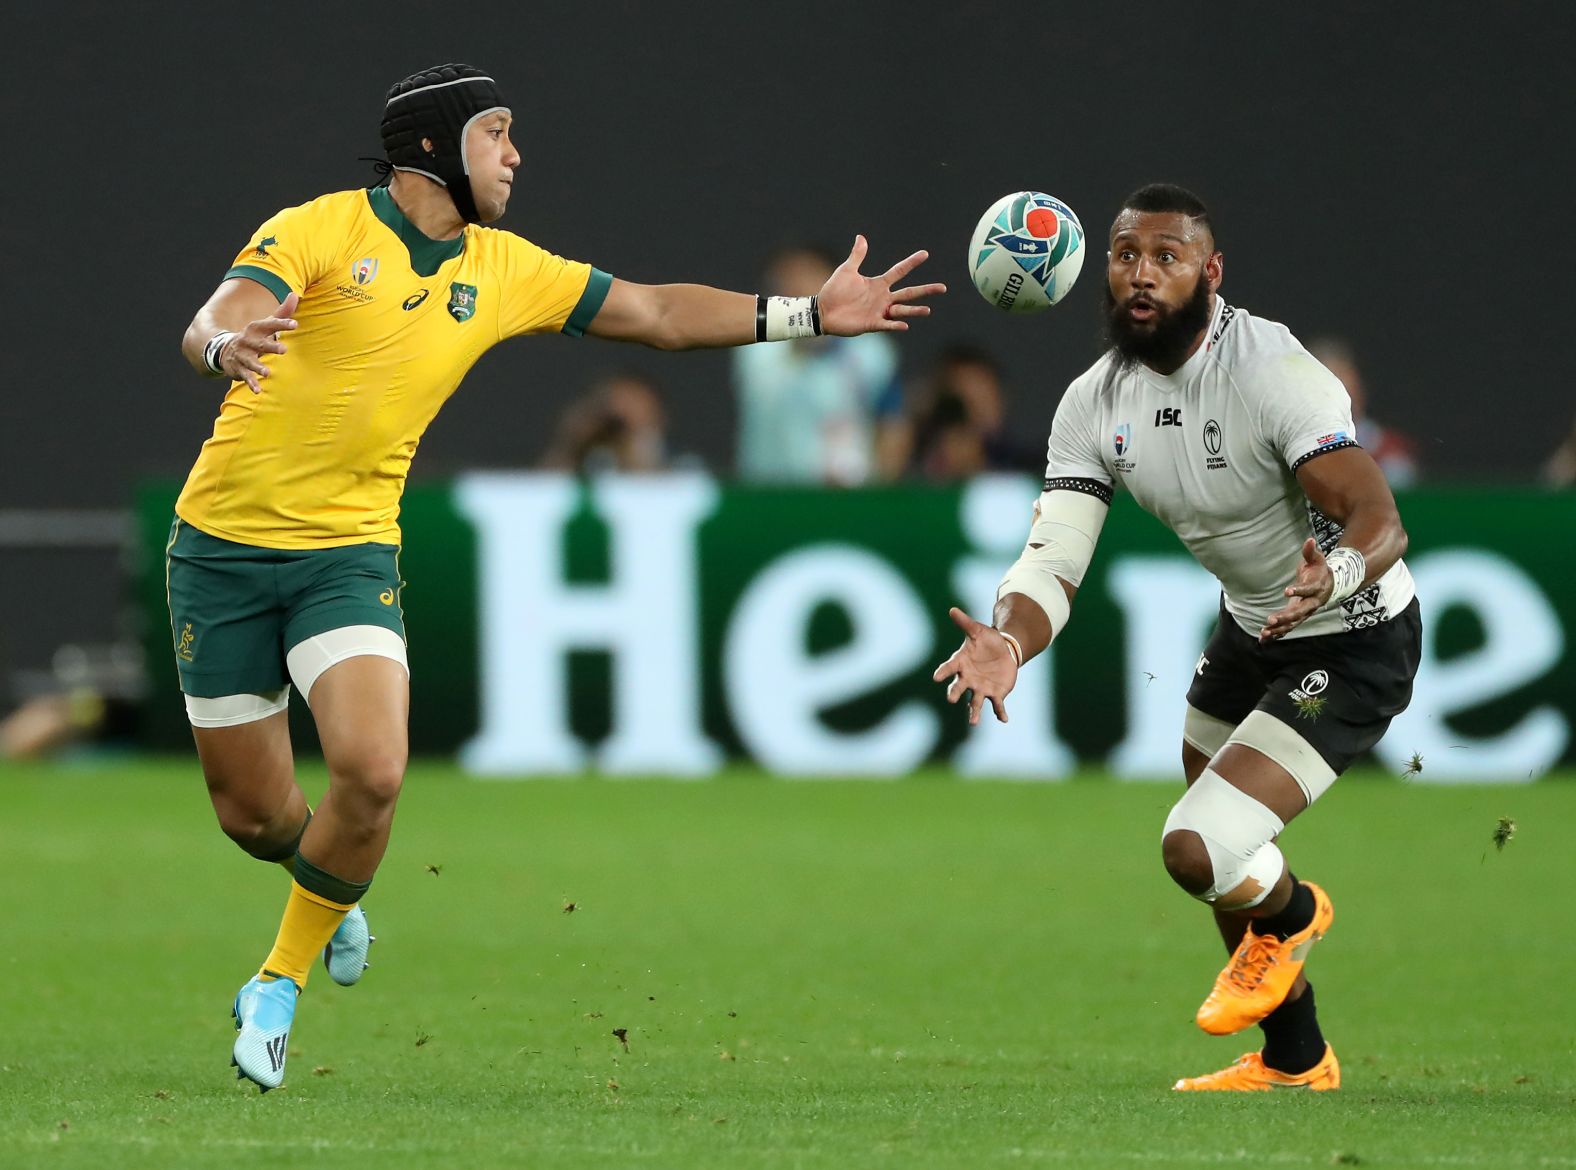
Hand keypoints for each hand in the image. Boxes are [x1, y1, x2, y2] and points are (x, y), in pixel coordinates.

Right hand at [222, 291, 298, 392]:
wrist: (224, 349)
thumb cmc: (254, 336)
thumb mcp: (266, 324)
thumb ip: (282, 312)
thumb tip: (294, 294)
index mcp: (256, 329)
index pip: (270, 324)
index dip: (282, 324)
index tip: (295, 324)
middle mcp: (247, 341)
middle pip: (261, 344)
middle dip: (271, 346)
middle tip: (284, 349)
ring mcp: (242, 355)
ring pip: (251, 361)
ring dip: (258, 367)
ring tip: (268, 373)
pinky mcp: (238, 368)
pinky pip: (245, 377)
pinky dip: (251, 384)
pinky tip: (258, 391)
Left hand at [816, 235, 945, 335]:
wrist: (823, 311)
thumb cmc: (834, 290)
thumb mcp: (847, 270)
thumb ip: (857, 255)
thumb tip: (861, 237)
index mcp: (879, 284)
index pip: (899, 271)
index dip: (911, 262)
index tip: (925, 254)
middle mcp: (883, 298)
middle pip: (909, 293)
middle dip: (926, 290)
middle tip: (943, 288)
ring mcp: (879, 311)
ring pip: (902, 310)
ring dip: (914, 310)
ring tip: (928, 310)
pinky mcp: (872, 324)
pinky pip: (887, 325)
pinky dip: (895, 325)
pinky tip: (905, 325)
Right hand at [931, 606, 1017, 725]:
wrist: (1004, 651)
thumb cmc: (987, 640)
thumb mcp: (977, 630)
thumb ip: (965, 623)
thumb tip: (952, 609)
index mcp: (961, 663)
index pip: (949, 667)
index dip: (943, 672)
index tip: (936, 677)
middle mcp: (967, 678)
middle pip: (959, 687)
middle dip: (955, 693)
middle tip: (951, 699)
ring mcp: (980, 688)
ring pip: (975, 702)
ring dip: (973, 712)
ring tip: (973, 722)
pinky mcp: (995, 694)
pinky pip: (997, 705)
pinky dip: (1000, 713)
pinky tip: (1004, 719)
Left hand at [1260, 538, 1332, 640]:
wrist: (1330, 585)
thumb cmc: (1320, 570)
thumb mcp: (1317, 559)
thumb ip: (1311, 551)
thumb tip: (1309, 539)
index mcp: (1316, 588)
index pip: (1307, 590)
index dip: (1298, 591)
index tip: (1286, 591)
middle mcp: (1312, 604)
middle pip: (1299, 612)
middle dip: (1285, 617)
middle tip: (1270, 620)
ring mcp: (1305, 613)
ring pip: (1293, 624)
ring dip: (1279, 629)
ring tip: (1264, 632)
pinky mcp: (1298, 618)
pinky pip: (1288, 628)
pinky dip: (1276, 634)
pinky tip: (1263, 639)